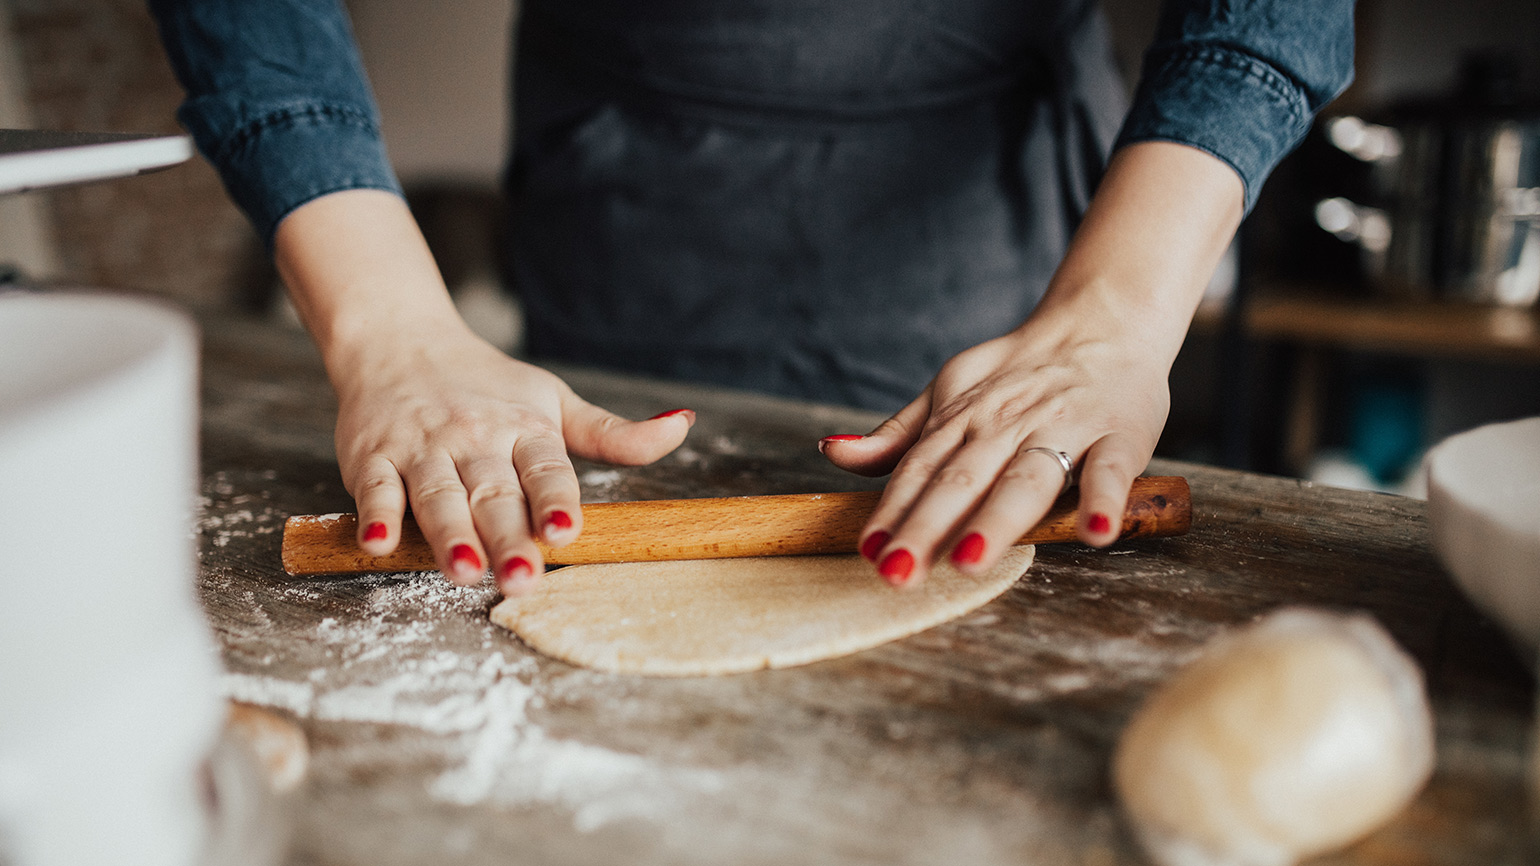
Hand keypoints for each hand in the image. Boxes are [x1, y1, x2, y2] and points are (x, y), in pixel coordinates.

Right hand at [272, 189, 691, 595]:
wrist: (399, 342)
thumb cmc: (487, 385)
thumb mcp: (555, 403)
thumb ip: (615, 435)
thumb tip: (684, 425)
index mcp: (525, 428)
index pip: (545, 468)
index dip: (555, 499)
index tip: (565, 530)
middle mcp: (475, 437)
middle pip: (493, 492)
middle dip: (507, 536)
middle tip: (522, 580)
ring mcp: (423, 447)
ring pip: (438, 494)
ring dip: (450, 534)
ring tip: (464, 572)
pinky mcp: (373, 455)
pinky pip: (375, 488)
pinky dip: (376, 517)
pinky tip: (380, 545)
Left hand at [821, 299, 1168, 583]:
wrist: (1102, 320)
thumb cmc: (1020, 371)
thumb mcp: (949, 390)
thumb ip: (899, 433)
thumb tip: (833, 453)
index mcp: (964, 419)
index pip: (920, 470)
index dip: (892, 511)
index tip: (868, 552)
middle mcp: (1008, 425)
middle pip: (962, 481)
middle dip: (927, 527)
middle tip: (898, 573)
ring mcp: (1065, 428)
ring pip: (1025, 478)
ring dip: (997, 520)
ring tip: (969, 562)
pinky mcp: (1121, 434)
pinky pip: (1111, 470)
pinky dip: (1104, 499)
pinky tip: (1094, 532)